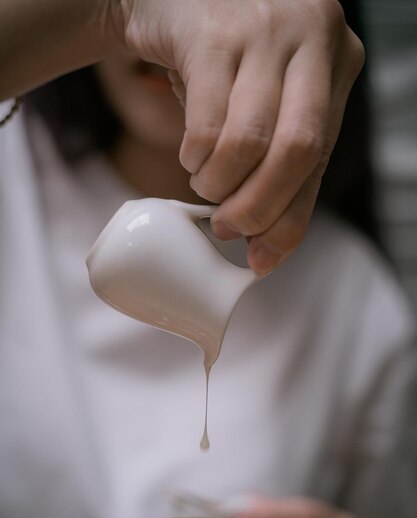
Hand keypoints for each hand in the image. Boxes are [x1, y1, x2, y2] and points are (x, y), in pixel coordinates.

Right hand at [116, 0, 363, 272]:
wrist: (174, 0)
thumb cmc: (227, 65)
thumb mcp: (268, 106)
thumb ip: (278, 170)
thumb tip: (264, 253)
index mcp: (336, 62)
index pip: (321, 159)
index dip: (290, 220)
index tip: (261, 258)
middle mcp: (311, 37)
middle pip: (296, 151)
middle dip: (257, 208)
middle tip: (226, 228)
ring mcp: (263, 29)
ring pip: (250, 142)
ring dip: (220, 185)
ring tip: (205, 184)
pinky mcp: (213, 33)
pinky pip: (207, 124)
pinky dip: (195, 158)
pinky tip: (191, 156)